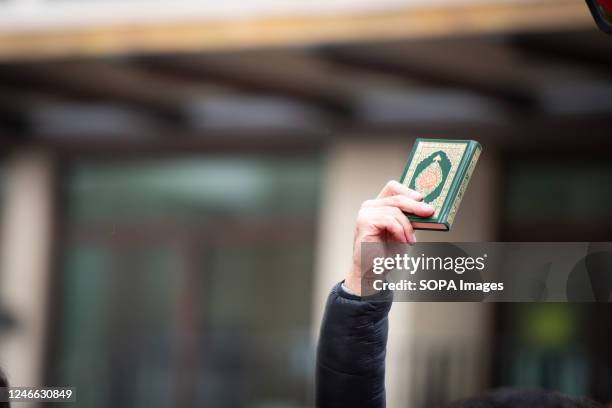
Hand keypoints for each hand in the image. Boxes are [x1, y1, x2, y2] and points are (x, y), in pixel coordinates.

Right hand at [344, 180, 433, 294]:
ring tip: (410, 241)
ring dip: (407, 227)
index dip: (407, 190)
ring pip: (395, 211)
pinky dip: (399, 231)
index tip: (421, 198)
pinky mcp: (364, 222)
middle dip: (415, 206)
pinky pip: (389, 220)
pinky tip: (403, 241)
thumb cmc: (386, 251)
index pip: (393, 187)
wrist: (372, 269)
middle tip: (429, 212)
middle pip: (397, 198)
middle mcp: (370, 206)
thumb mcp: (402, 231)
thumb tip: (426, 209)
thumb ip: (409, 218)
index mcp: (378, 205)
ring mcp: (366, 213)